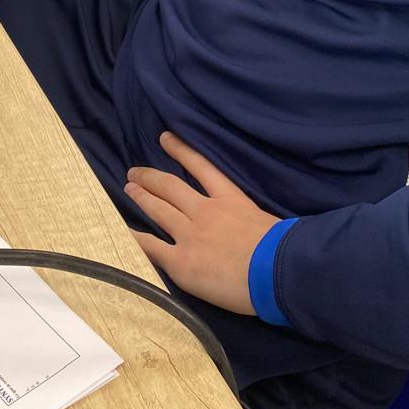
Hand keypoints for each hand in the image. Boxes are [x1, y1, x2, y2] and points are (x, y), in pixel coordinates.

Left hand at [126, 131, 280, 314]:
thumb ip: (252, 220)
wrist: (276, 271)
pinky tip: (125, 233)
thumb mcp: (270, 221)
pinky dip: (136, 238)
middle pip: (171, 187)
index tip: (165, 137)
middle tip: (133, 172)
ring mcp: (191, 235)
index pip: (202, 167)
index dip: (181, 151)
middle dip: (150, 178)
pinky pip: (152, 247)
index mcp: (230, 200)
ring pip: (159, 210)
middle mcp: (206, 212)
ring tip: (128, 189)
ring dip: (142, 197)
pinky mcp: (182, 262)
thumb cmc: (283, 249)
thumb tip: (252, 228)